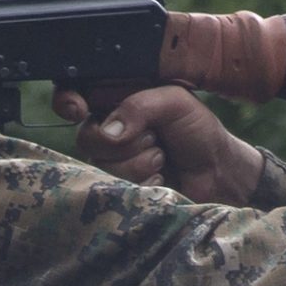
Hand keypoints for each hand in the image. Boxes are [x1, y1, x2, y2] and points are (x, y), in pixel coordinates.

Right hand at [48, 85, 262, 203]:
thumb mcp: (175, 102)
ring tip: (162, 157)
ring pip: (103, 165)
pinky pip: (117, 187)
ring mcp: (112, 162)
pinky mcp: (120, 189)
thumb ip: (140, 106)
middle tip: (155, 137)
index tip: (78, 110)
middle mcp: (107, 131)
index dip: (68, 102)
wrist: (217, 172)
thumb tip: (109, 132)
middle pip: (87, 138)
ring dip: (140, 162)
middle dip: (126, 141)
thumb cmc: (197, 131)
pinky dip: (145, 182)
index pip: (74, 96)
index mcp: (115, 101)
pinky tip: (161, 177)